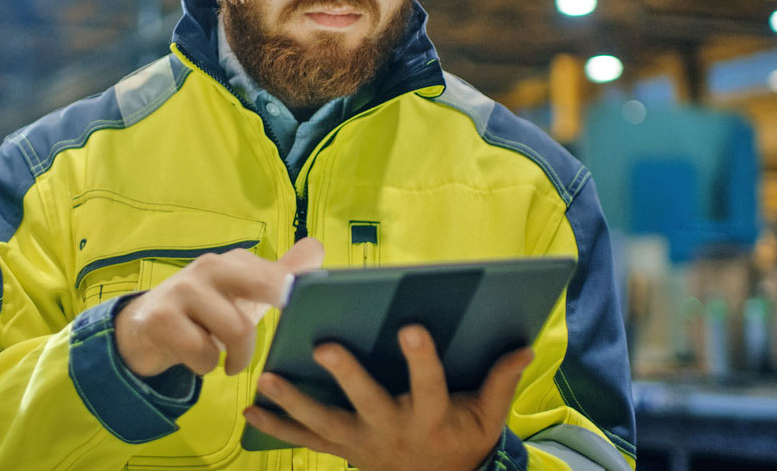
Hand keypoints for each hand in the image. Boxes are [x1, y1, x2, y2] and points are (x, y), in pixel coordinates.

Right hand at [115, 237, 324, 377]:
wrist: (143, 328)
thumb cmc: (206, 311)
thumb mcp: (244, 295)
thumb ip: (279, 275)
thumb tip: (317, 248)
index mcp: (235, 261)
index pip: (280, 272)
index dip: (300, 292)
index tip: (314, 308)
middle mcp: (211, 266)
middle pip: (265, 284)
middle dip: (282, 306)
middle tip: (285, 338)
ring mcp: (184, 289)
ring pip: (237, 330)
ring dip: (238, 357)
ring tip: (229, 362)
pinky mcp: (161, 318)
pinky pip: (203, 353)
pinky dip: (206, 366)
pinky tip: (197, 360)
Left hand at [243, 325, 532, 470]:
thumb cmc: (462, 442)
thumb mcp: (488, 417)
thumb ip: (501, 381)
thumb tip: (524, 346)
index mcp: (430, 417)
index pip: (428, 384)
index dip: (421, 358)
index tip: (411, 327)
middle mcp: (392, 430)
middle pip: (367, 401)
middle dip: (346, 375)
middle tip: (324, 346)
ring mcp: (362, 443)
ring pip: (324, 423)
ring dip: (293, 401)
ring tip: (267, 376)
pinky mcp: (342, 449)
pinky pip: (305, 440)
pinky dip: (277, 426)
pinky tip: (251, 408)